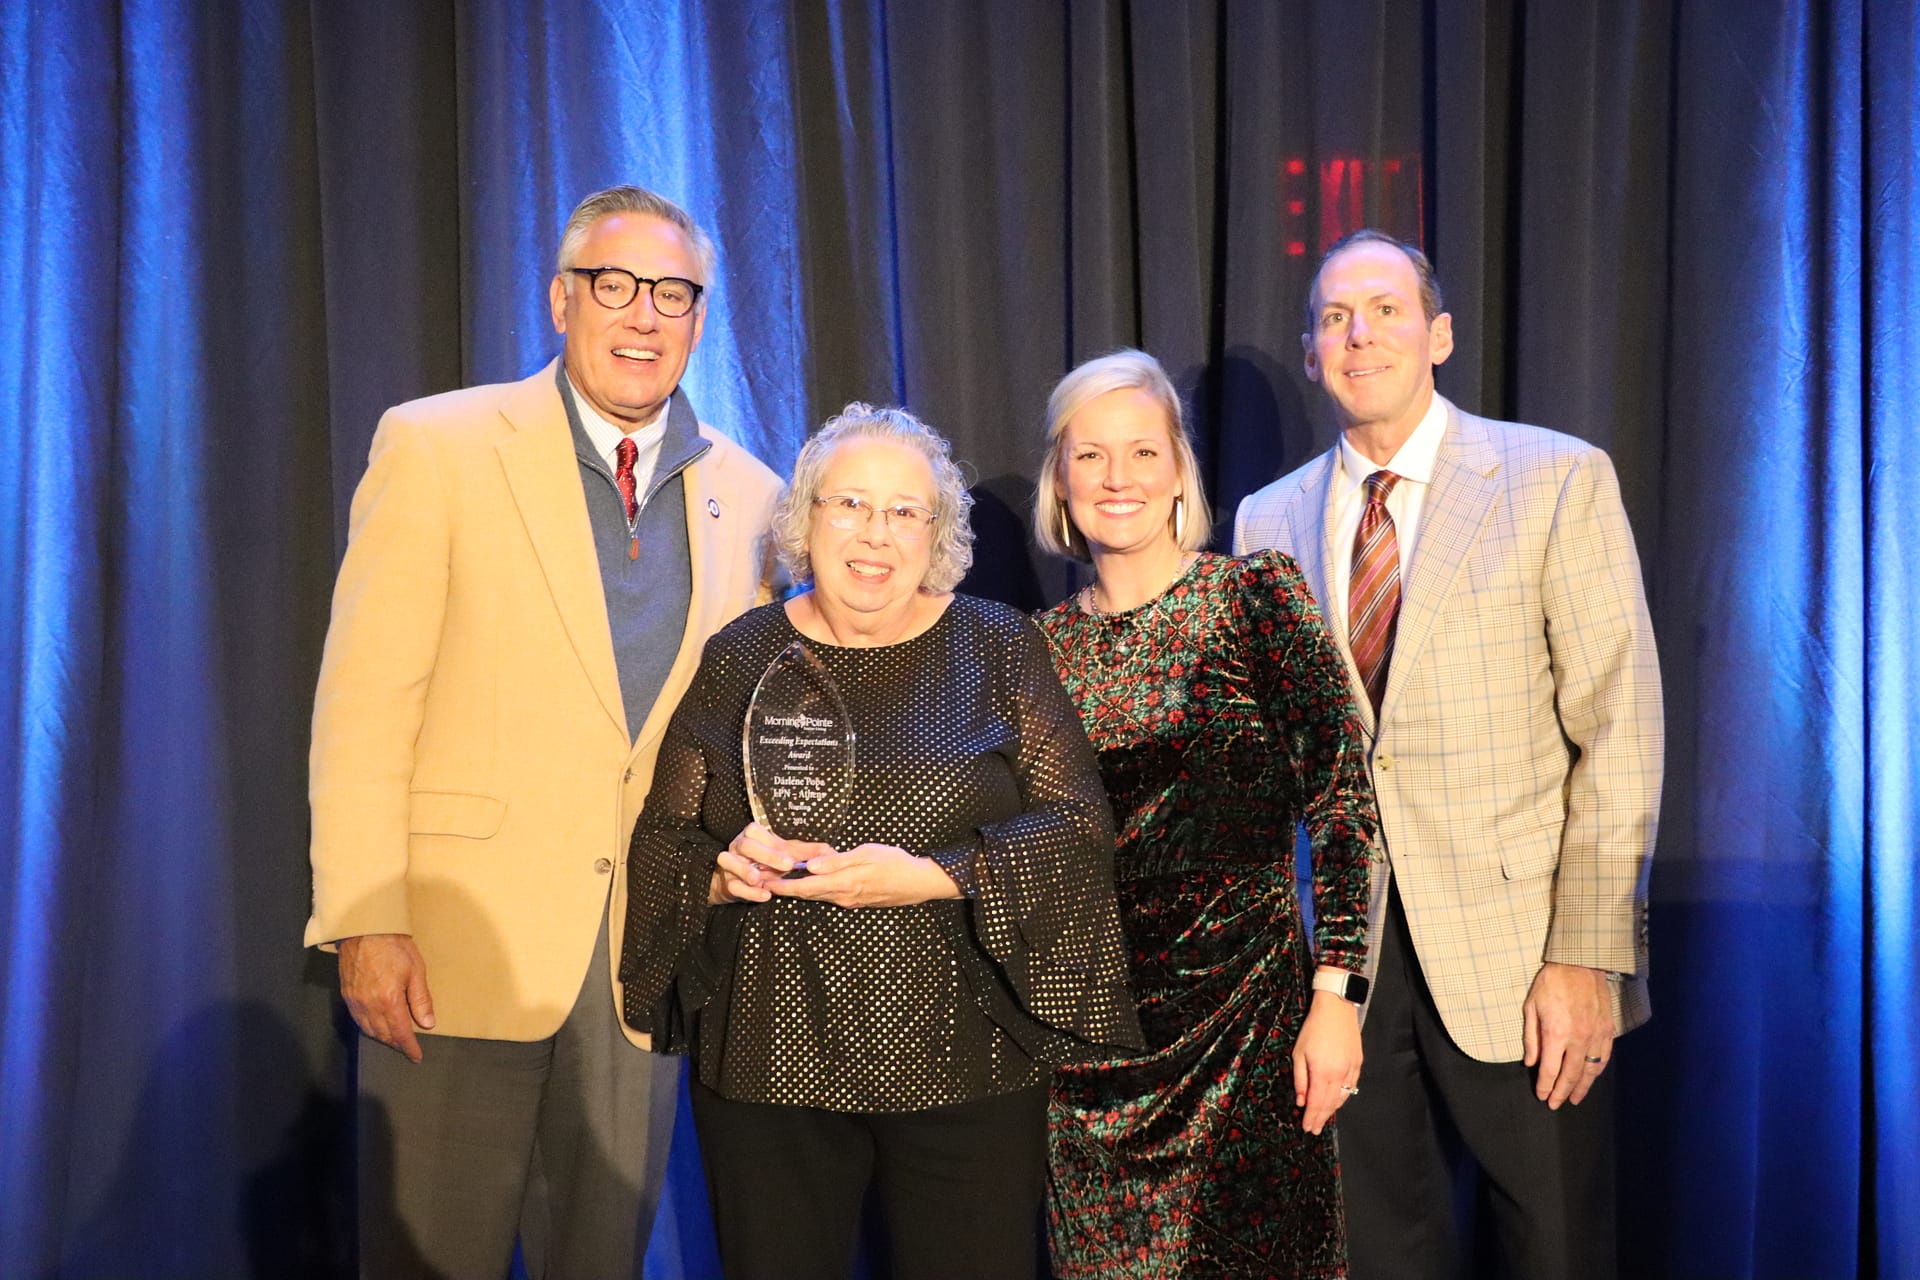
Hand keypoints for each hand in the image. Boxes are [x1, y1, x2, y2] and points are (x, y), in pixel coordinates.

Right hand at [339, 933, 434, 1062]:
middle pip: (383, 1035)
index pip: (400, 1033)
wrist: (364, 929)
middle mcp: (369, 1006)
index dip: (409, 1047)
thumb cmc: (393, 946)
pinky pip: (357, 1020)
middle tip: (408, 1048)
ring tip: (394, 1040)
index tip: (417, 1056)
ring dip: (382, 1038)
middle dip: (396, 1044)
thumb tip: (427, 1024)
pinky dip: (368, 1028)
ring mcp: (355, 1001)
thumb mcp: (416, 970)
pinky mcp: (347, 995)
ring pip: (369, 1030)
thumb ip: (421, 1000)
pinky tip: (375, 1026)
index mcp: (389, 1001)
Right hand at [710, 821, 834, 903]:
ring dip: (746, 871)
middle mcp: (738, 847)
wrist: (742, 882)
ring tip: (761, 880)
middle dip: (766, 855)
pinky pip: (733, 885)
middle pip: (745, 845)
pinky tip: (764, 895)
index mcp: (753, 836)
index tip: (791, 860)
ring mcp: (730, 864)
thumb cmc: (766, 864)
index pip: (756, 831)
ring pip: (729, 861)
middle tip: (786, 867)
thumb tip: (827, 851)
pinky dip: (748, 891)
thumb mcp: (784, 856)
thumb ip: (803, 853)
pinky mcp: (727, 883)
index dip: (772, 844)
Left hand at [766, 843, 961, 909]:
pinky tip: (809, 883)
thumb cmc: (895, 863)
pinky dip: (814, 890)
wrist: (919, 882)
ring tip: (779, 882)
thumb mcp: (866, 854)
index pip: (804, 888)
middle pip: (807, 895)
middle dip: (784, 889)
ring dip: (797, 891)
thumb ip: (837, 861)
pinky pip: (829, 896)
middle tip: (763, 881)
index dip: (782, 886)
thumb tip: (810, 866)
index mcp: (843, 883)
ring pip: (817, 896)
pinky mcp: (857, 900)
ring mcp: (850, 900)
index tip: (764, 882)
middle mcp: (843, 896)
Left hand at [1293, 983, 1362, 1134]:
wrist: (1336, 1009)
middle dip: (1321, 1118)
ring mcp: (1350, 1069)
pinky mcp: (1357, 1063)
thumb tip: (1300, 1100)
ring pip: (1342, 1097)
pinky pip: (1350, 1086)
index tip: (1307, 1127)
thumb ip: (1300, 1078)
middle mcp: (1338, 1074)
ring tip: (1323, 1119)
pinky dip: (1343, 1097)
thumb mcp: (1299, 1052)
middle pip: (1329, 1103)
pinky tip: (1337, 1102)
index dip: (1312, 1117)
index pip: (1316, 1102)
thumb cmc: (1313, 1028)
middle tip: (1314, 1130)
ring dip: (1332, 1110)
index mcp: (1322, 1072)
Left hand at [1523, 961, 1613, 1107]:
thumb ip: (1531, 1038)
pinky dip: (1597, 1070)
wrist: (1579, 963)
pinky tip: (1592, 1076)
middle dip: (1562, 1092)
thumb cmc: (1551, 983)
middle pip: (1571, 1075)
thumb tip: (1530, 1062)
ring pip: (1591, 1070)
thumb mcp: (1531, 1007)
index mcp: (1556, 1034)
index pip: (1549, 1070)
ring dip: (1583, 1087)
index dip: (1545, 1086)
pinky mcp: (1607, 1029)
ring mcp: (1596, 1035)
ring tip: (1575, 1098)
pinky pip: (1604, 1056)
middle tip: (1556, 1104)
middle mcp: (1578, 1039)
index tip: (1542, 1096)